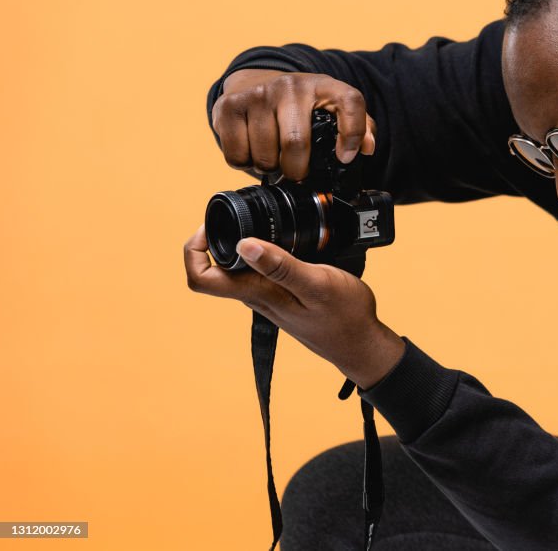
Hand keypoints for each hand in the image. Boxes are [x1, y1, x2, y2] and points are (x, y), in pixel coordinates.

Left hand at [184, 225, 404, 388]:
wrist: (362, 343)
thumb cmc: (344, 316)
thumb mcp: (317, 284)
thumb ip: (281, 267)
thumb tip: (244, 245)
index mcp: (256, 292)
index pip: (201, 278)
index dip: (195, 250)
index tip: (211, 226)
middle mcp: (256, 296)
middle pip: (213, 271)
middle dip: (214, 239)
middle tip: (234, 215)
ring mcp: (269, 297)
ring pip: (236, 270)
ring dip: (238, 244)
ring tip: (257, 222)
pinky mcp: (284, 295)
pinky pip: (259, 272)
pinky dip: (262, 252)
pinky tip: (283, 241)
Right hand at [213, 69, 377, 178]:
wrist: (254, 81)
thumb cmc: (300, 105)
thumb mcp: (331, 107)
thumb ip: (358, 126)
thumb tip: (366, 149)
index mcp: (323, 85)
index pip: (349, 102)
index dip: (353, 133)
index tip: (345, 157)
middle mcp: (290, 86)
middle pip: (295, 144)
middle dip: (296, 170)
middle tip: (295, 170)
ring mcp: (258, 93)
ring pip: (264, 156)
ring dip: (269, 168)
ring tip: (272, 157)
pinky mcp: (228, 105)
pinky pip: (237, 155)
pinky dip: (244, 163)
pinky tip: (251, 149)